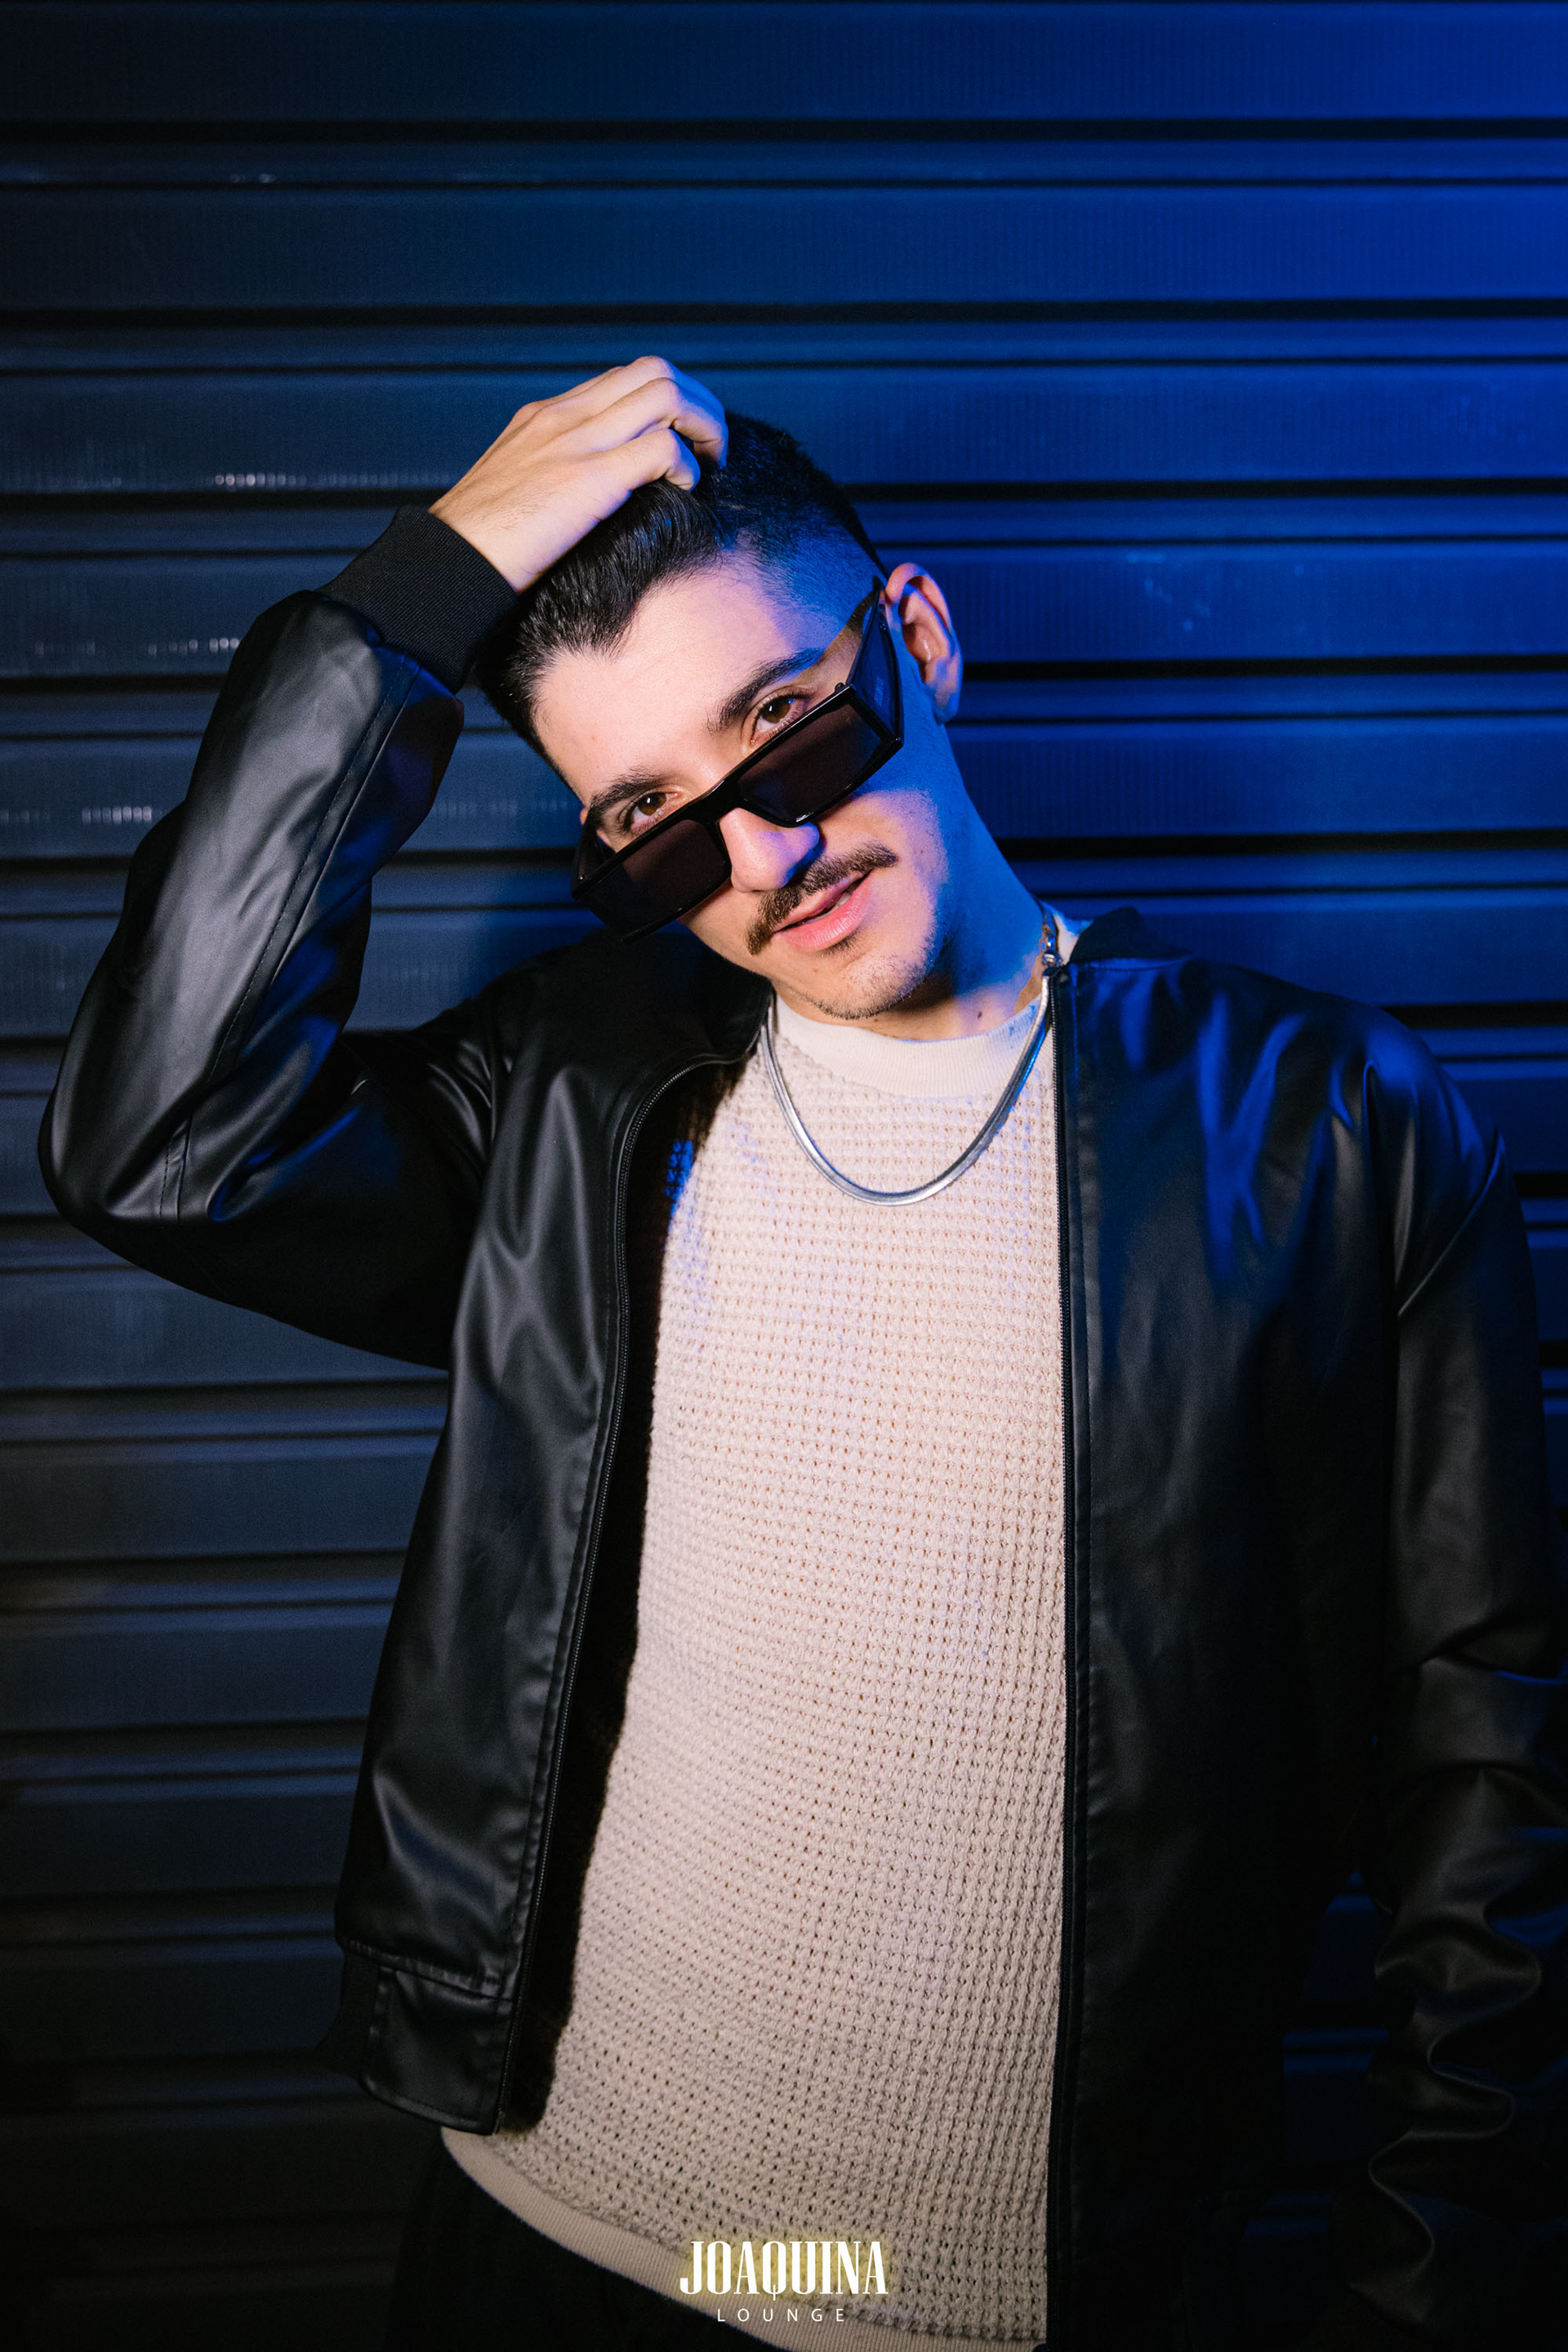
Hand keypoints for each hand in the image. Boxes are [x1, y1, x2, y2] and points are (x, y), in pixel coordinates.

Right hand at [430, 357, 727, 592]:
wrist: (448, 562)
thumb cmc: (482, 543)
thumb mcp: (518, 490)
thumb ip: (554, 475)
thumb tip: (593, 497)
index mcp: (547, 416)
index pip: (624, 378)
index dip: (669, 402)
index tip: (684, 441)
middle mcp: (564, 417)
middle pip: (654, 370)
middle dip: (699, 404)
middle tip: (713, 449)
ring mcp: (576, 443)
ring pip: (667, 395)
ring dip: (704, 426)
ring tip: (711, 465)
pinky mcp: (588, 479)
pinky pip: (663, 449)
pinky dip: (689, 467)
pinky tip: (684, 493)